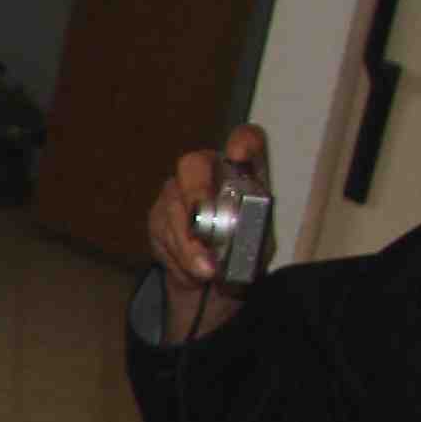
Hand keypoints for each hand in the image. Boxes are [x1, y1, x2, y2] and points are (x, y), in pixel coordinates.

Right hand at [147, 123, 267, 338]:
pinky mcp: (158, 217)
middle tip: (202, 215)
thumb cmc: (245, 252)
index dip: (242, 142)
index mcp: (243, 172)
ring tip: (206, 271)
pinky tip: (193, 272)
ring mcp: (178, 192)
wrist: (217, 281)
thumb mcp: (262, 242)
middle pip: (194, 165)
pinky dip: (179, 257)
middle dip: (196, 190)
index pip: (247, 140)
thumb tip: (239, 232)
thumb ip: (254, 232)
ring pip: (173, 206)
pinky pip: (162, 232)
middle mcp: (208, 173)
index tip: (239, 154)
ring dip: (188, 242)